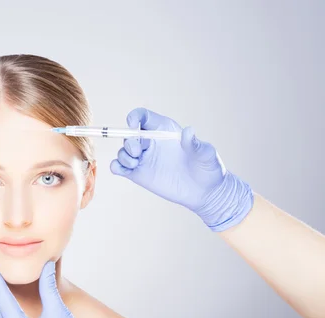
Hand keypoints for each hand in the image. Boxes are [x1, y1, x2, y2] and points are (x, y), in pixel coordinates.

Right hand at [110, 107, 253, 231]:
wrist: (205, 192)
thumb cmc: (208, 169)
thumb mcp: (206, 155)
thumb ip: (196, 144)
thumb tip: (189, 132)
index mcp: (164, 130)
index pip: (142, 116)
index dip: (134, 118)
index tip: (134, 126)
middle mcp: (151, 142)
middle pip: (129, 134)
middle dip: (129, 141)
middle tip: (138, 152)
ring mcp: (143, 158)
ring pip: (123, 150)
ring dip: (124, 155)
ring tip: (135, 164)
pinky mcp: (139, 174)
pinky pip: (119, 167)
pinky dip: (116, 166)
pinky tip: (124, 170)